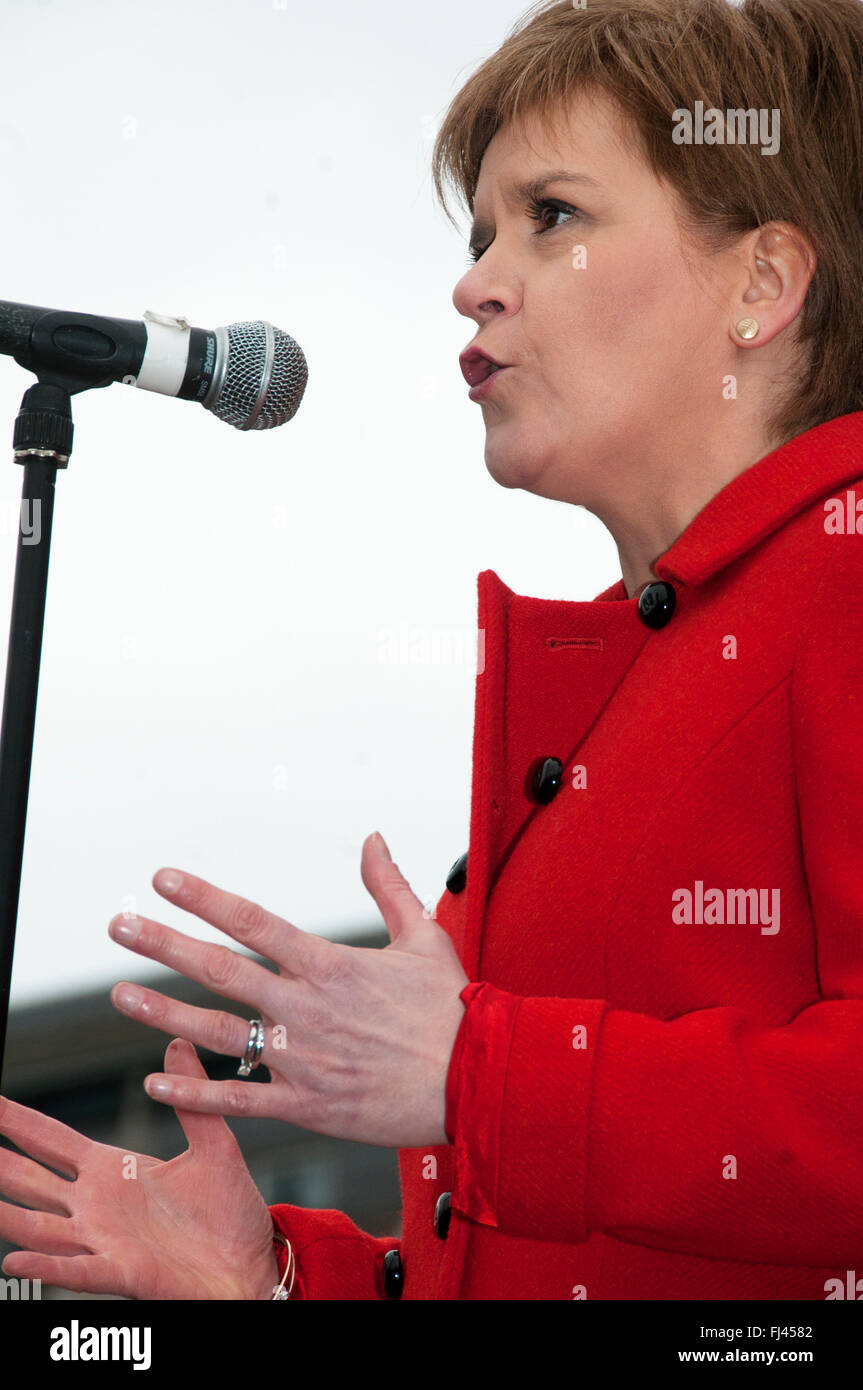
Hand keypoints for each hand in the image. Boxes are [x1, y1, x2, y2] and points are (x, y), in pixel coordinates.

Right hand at [0, 1040, 278, 1299]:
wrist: (252, 1264)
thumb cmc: (229, 1213)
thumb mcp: (213, 1144)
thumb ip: (191, 1098)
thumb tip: (178, 1044)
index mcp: (114, 1171)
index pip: (52, 1141)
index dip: (18, 1122)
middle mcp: (98, 1206)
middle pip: (32, 1180)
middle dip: (0, 1162)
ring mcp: (105, 1241)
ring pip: (41, 1226)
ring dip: (9, 1214)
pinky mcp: (124, 1273)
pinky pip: (78, 1269)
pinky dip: (46, 1264)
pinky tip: (16, 1258)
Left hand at [107, 833, 468, 1146]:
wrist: (479, 1081)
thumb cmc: (453, 1009)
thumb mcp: (424, 936)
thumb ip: (389, 886)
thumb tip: (372, 838)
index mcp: (329, 964)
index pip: (252, 921)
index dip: (203, 897)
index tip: (163, 879)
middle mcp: (306, 1007)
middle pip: (220, 970)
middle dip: (164, 945)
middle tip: (120, 927)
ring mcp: (302, 1059)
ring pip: (217, 1033)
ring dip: (162, 1014)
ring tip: (120, 996)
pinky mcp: (307, 1105)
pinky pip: (240, 1100)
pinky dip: (194, 1093)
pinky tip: (155, 1083)